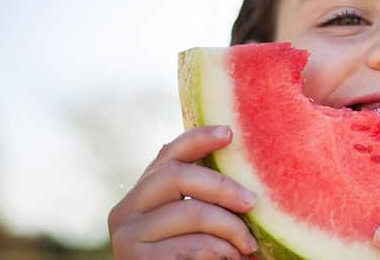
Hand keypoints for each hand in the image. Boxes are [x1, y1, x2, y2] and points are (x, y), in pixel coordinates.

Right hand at [108, 126, 258, 259]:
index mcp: (142, 194)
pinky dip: (221, 250)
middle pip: (177, 176)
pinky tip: (233, 258)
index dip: (198, 139)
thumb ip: (198, 196)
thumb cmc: (188, 257)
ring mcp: (128, 236)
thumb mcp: (190, 224)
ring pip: (191, 212)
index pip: (169, 155)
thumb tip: (227, 145)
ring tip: (249, 245)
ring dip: (230, 228)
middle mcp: (127, 210)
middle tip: (252, 202)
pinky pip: (193, 244)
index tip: (229, 133)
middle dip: (221, 186)